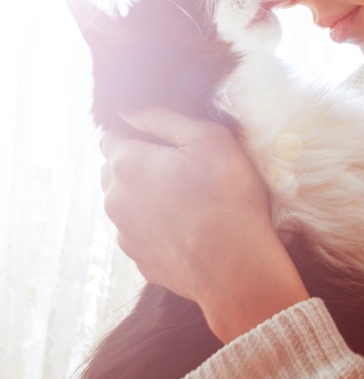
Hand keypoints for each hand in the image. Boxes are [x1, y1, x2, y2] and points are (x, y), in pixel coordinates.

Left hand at [100, 107, 308, 341]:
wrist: (236, 267)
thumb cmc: (227, 197)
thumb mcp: (208, 139)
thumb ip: (164, 119)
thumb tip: (130, 111)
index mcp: (126, 163)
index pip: (111, 135)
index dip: (137, 133)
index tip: (166, 142)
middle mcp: (114, 199)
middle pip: (114, 171)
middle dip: (138, 165)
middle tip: (181, 170)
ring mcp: (125, 234)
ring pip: (126, 205)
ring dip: (147, 198)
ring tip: (188, 202)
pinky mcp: (141, 261)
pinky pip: (142, 234)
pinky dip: (158, 228)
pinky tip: (189, 229)